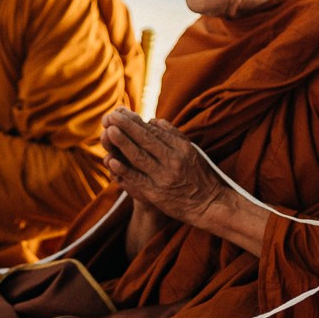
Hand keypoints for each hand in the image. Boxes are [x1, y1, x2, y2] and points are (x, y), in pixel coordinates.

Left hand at [102, 108, 262, 251]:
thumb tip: (152, 120)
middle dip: (127, 126)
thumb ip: (173, 135)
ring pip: (140, 157)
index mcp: (181, 148)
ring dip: (123, 143)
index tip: (120, 112)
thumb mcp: (192, 151)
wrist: (210, 205)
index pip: (154, 131)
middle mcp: (173, 160)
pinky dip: (124, 169)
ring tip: (109, 130)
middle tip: (111, 115)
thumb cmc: (200, 176)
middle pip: (146, 140)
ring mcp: (164, 177)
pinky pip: (138, 179)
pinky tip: (112, 160)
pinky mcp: (157, 194)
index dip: (135, 121)